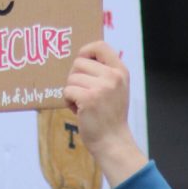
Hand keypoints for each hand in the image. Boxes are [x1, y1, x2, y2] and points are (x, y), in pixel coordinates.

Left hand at [63, 41, 146, 187]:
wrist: (113, 142)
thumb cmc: (109, 115)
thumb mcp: (116, 88)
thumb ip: (104, 72)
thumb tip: (80, 56)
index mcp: (120, 71)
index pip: (100, 46)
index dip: (86, 50)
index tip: (82, 61)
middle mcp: (113, 76)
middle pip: (79, 62)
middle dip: (75, 77)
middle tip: (82, 93)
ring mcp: (102, 87)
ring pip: (71, 78)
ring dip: (72, 91)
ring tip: (83, 105)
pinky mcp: (89, 99)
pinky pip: (67, 91)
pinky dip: (68, 101)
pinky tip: (79, 110)